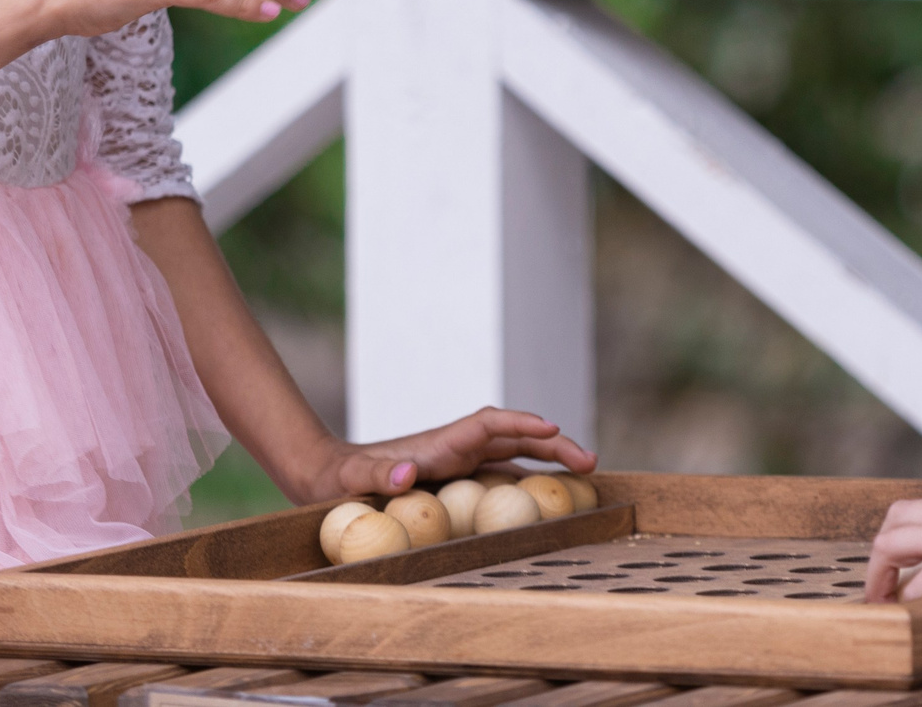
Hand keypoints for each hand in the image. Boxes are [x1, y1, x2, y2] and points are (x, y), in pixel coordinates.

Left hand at [303, 407, 599, 501]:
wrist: (330, 477)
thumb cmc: (340, 480)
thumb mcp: (355, 479)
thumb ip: (380, 476)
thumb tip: (407, 476)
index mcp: (440, 444)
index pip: (490, 425)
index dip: (522, 424)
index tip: (552, 426)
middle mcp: (456, 448)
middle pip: (515, 437)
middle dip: (554, 443)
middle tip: (591, 461)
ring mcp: (461, 462)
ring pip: (515, 455)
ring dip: (550, 460)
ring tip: (587, 475)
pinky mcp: (458, 478)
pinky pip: (503, 475)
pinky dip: (531, 480)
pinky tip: (552, 496)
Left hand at [863, 485, 921, 602]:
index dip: (913, 534)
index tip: (912, 561)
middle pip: (899, 517)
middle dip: (883, 549)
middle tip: (882, 582)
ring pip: (893, 542)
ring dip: (880, 574)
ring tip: (881, 603)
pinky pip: (921, 584)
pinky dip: (908, 603)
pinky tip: (908, 619)